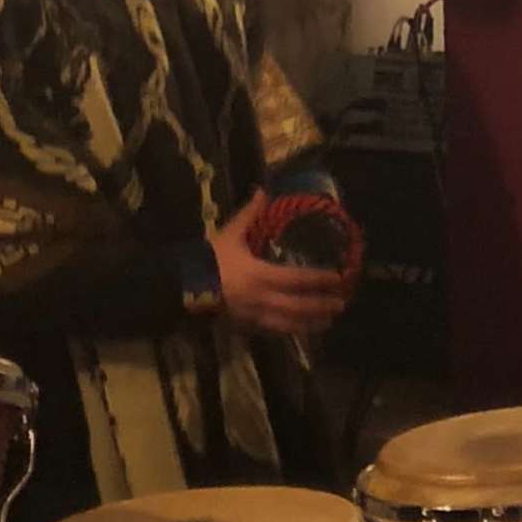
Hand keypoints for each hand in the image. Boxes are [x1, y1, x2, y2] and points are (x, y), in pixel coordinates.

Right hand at [208, 194, 351, 338]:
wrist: (180, 287)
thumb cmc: (208, 260)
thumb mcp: (230, 234)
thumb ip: (249, 214)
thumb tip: (262, 190)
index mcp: (260, 275)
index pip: (297, 278)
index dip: (319, 279)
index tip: (338, 278)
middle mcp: (261, 299)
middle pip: (298, 306)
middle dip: (321, 306)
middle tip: (342, 304)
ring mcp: (253, 316)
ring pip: (288, 324)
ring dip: (310, 324)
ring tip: (328, 323)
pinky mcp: (243, 327)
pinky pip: (271, 331)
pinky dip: (288, 331)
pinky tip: (298, 331)